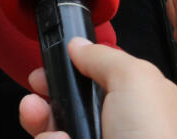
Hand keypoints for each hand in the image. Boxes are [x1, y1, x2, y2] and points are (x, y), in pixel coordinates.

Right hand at [17, 38, 176, 138]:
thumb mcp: (136, 80)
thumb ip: (105, 57)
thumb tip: (78, 46)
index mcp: (140, 101)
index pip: (96, 78)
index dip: (69, 71)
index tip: (48, 70)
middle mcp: (120, 128)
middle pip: (69, 107)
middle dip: (45, 101)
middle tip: (36, 100)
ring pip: (56, 132)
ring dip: (43, 125)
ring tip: (48, 128)